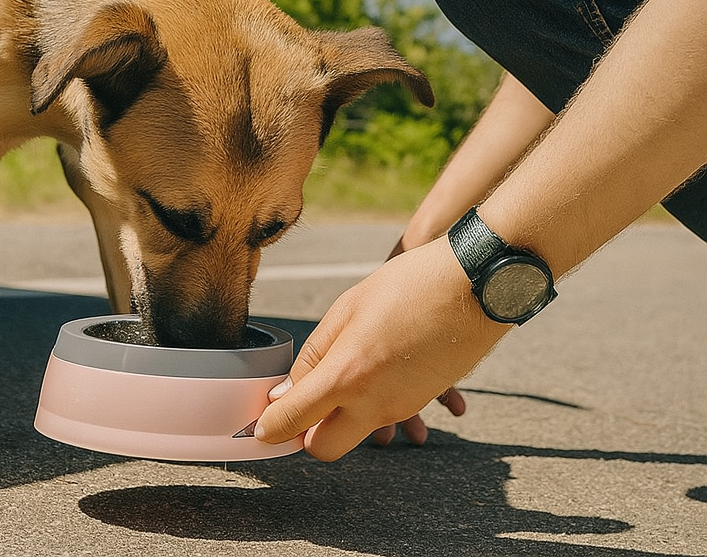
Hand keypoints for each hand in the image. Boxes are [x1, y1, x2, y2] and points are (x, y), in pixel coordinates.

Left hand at [254, 237, 508, 460]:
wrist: (476, 287)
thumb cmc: (407, 286)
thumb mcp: (347, 309)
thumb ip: (313, 356)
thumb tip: (286, 392)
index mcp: (346, 375)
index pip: (293, 421)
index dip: (269, 427)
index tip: (258, 426)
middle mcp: (372, 403)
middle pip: (323, 449)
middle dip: (305, 434)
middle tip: (298, 403)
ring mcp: (399, 407)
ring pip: (355, 433)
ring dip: (338, 417)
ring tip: (337, 371)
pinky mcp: (419, 401)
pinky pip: (382, 414)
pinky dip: (368, 402)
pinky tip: (373, 365)